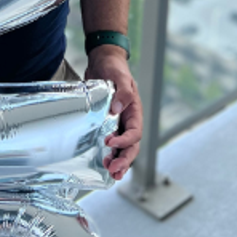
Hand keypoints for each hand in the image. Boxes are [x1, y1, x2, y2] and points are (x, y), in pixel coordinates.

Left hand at [85, 47, 140, 180]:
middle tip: (113, 170)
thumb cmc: (114, 68)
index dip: (124, 141)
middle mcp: (127, 122)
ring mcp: (117, 125)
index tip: (109, 143)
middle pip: (131, 147)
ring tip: (110, 174)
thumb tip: (118, 109)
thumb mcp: (120, 77)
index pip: (134, 132)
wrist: (102, 63)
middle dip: (124, 160)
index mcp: (135, 112)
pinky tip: (102, 166)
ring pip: (122, 150)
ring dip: (117, 162)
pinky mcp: (105, 126)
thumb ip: (122, 92)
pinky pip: (110, 145)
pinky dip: (108, 156)